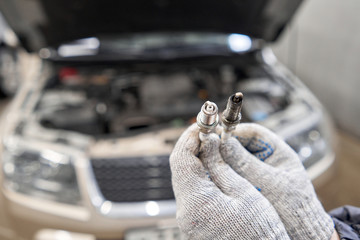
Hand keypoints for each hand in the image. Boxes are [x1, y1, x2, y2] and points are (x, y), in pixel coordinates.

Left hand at [170, 124, 289, 238]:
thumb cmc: (261, 232)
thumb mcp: (245, 192)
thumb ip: (221, 165)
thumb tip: (209, 141)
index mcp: (196, 203)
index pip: (181, 159)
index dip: (191, 137)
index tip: (203, 125)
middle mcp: (185, 213)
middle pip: (180, 169)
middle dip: (194, 147)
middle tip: (211, 134)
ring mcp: (187, 221)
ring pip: (185, 179)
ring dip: (197, 161)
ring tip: (216, 148)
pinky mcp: (193, 224)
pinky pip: (191, 193)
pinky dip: (200, 177)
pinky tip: (215, 169)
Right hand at [220, 123, 333, 239]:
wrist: (299, 231)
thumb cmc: (292, 208)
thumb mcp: (268, 182)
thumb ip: (245, 163)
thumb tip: (223, 143)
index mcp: (277, 151)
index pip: (253, 133)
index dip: (234, 131)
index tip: (217, 134)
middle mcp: (266, 159)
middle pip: (241, 144)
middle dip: (225, 146)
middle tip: (208, 148)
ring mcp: (257, 171)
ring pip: (235, 159)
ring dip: (223, 160)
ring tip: (209, 162)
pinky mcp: (249, 184)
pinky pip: (234, 173)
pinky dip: (224, 173)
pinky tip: (215, 176)